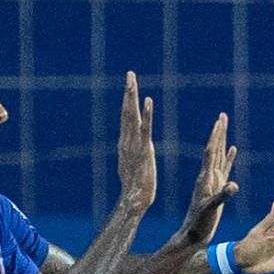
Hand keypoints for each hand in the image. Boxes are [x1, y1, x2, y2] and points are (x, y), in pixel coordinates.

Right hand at [116, 71, 156, 211]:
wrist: (135, 199)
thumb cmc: (136, 186)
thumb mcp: (132, 164)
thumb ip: (132, 152)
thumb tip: (130, 146)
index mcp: (126, 143)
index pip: (126, 117)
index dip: (128, 100)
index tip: (130, 85)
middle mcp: (127, 141)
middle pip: (126, 112)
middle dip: (128, 92)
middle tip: (130, 74)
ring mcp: (134, 145)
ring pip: (132, 117)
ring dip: (132, 97)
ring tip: (133, 80)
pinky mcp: (144, 151)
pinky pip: (145, 129)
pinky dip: (146, 114)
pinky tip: (148, 101)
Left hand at [178, 112, 237, 246]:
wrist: (193, 234)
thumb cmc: (199, 224)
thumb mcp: (209, 210)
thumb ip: (221, 197)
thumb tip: (234, 186)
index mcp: (205, 179)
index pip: (211, 153)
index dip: (215, 138)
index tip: (218, 122)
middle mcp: (208, 176)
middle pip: (214, 149)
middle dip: (219, 132)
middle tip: (222, 115)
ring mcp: (212, 181)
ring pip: (219, 156)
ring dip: (223, 140)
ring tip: (224, 125)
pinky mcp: (217, 188)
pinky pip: (225, 168)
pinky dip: (229, 158)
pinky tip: (232, 148)